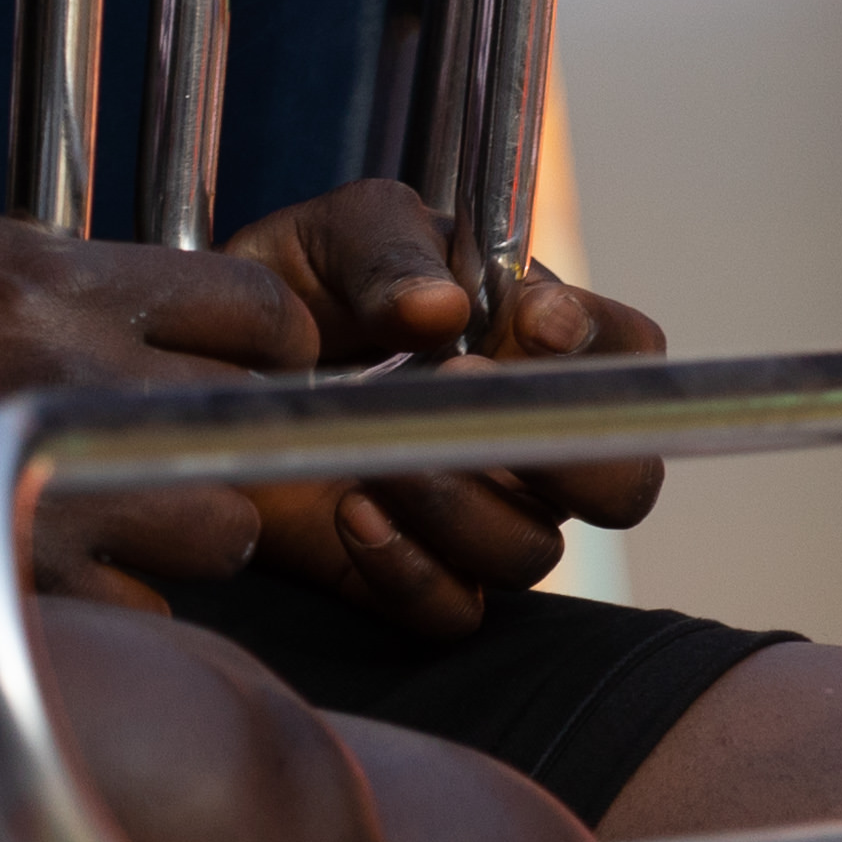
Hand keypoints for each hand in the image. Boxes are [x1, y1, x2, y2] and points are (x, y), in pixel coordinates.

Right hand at [0, 211, 324, 601]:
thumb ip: (57, 278)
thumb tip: (148, 305)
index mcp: (51, 282)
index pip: (254, 308)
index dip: (275, 346)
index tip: (263, 366)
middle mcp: (64, 380)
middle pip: (250, 436)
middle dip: (231, 452)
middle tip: (186, 461)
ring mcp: (40, 491)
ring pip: (213, 541)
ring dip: (183, 540)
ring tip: (119, 529)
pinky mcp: (4, 581)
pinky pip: (129, 619)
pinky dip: (110, 611)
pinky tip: (54, 584)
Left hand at [222, 181, 677, 643]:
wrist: (212, 356)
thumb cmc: (302, 282)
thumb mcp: (342, 233)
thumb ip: (393, 252)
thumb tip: (441, 307)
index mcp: (540, 344)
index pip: (629, 356)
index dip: (600, 346)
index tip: (532, 323)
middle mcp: (532, 440)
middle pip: (623, 484)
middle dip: (565, 453)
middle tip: (463, 390)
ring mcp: (481, 516)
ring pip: (530, 551)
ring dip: (458, 503)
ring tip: (377, 451)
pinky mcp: (417, 577)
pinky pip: (453, 608)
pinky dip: (407, 567)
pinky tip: (351, 511)